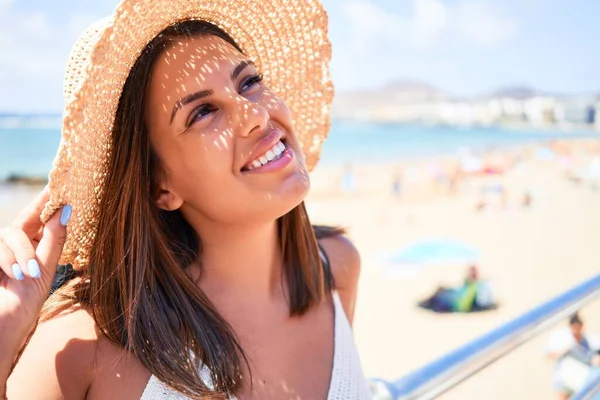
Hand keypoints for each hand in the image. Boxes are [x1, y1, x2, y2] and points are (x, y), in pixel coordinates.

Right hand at [0, 187, 70, 374]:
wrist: (4, 324)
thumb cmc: (26, 301)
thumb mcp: (45, 269)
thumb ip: (53, 239)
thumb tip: (66, 209)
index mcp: (35, 245)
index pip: (41, 216)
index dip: (48, 198)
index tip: (60, 180)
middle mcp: (16, 244)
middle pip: (24, 221)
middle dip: (36, 225)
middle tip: (48, 220)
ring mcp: (1, 250)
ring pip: (12, 233)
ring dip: (22, 254)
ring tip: (26, 275)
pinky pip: (0, 247)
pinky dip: (9, 261)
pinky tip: (13, 276)